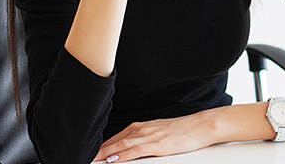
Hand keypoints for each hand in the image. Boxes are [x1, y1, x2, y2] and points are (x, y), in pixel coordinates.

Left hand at [93, 111, 219, 161]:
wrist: (201, 126)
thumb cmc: (182, 130)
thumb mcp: (158, 132)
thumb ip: (143, 138)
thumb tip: (129, 148)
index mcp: (140, 127)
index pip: (114, 139)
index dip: (101, 148)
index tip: (89, 154)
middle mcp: (141, 130)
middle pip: (113, 142)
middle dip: (98, 152)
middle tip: (84, 158)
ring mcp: (149, 137)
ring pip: (120, 146)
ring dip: (105, 154)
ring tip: (92, 160)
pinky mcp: (158, 145)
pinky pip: (135, 151)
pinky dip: (122, 155)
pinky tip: (113, 160)